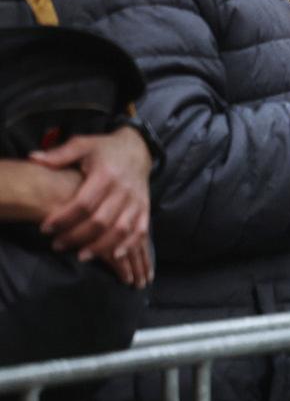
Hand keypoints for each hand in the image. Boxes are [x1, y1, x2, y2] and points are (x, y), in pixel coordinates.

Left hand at [33, 125, 151, 279]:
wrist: (138, 149)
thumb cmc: (105, 149)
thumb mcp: (83, 144)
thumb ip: (59, 154)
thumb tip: (33, 158)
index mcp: (106, 174)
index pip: (83, 203)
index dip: (63, 218)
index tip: (45, 228)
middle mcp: (123, 190)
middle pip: (100, 221)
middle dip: (77, 236)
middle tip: (57, 245)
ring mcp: (136, 201)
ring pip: (120, 230)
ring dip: (101, 246)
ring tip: (80, 255)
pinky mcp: (145, 208)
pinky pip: (140, 231)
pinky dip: (129, 245)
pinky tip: (114, 256)